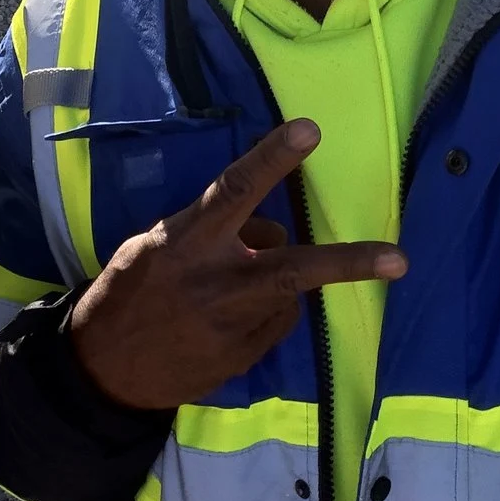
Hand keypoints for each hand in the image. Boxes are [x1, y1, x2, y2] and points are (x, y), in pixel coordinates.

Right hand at [67, 119, 404, 410]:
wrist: (102, 371)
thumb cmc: (128, 291)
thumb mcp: (154, 246)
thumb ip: (208, 232)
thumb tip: (262, 229)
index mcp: (188, 242)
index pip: (235, 189)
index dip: (273, 158)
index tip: (310, 129)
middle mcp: (216, 283)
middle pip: (294, 267)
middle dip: (350, 262)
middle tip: (398, 259)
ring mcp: (230, 327)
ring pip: (288, 294)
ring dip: (275, 283)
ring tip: (231, 291)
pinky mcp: (239, 360)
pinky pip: (273, 325)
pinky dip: (262, 314)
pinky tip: (226, 322)